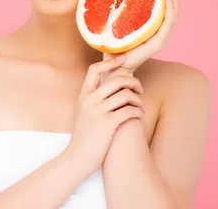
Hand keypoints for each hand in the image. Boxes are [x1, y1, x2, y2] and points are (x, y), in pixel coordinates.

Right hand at [67, 55, 145, 174]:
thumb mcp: (83, 113)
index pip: (94, 69)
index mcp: (83, 96)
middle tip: (139, 89)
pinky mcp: (107, 124)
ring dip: (138, 99)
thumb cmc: (84, 136)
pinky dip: (138, 112)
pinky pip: (129, 111)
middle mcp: (89, 101)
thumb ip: (92, 99)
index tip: (123, 59)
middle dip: (133, 82)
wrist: (78, 157)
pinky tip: (139, 115)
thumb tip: (107, 87)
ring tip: (140, 106)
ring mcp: (98, 112)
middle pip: (116, 80)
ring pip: (125, 95)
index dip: (110, 62)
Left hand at [103, 0, 179, 74]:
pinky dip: (170, 8)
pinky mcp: (157, 43)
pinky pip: (168, 22)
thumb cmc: (110, 48)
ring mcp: (159, 38)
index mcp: (150, 29)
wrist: (111, 68)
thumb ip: (115, 13)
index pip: (162, 8)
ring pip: (172, 13)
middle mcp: (158, 33)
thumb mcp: (113, 26)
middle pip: (170, 8)